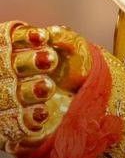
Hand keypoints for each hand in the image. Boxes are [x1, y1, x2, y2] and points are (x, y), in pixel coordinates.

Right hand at [0, 22, 91, 153]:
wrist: (83, 97)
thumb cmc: (74, 65)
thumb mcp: (75, 48)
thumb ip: (64, 38)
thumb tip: (52, 33)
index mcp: (14, 50)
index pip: (8, 40)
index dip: (23, 39)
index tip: (43, 38)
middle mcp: (7, 74)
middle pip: (7, 68)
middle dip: (28, 63)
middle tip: (51, 60)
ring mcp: (9, 101)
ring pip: (8, 97)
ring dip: (28, 90)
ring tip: (48, 87)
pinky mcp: (13, 125)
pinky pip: (12, 125)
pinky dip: (27, 118)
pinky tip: (42, 112)